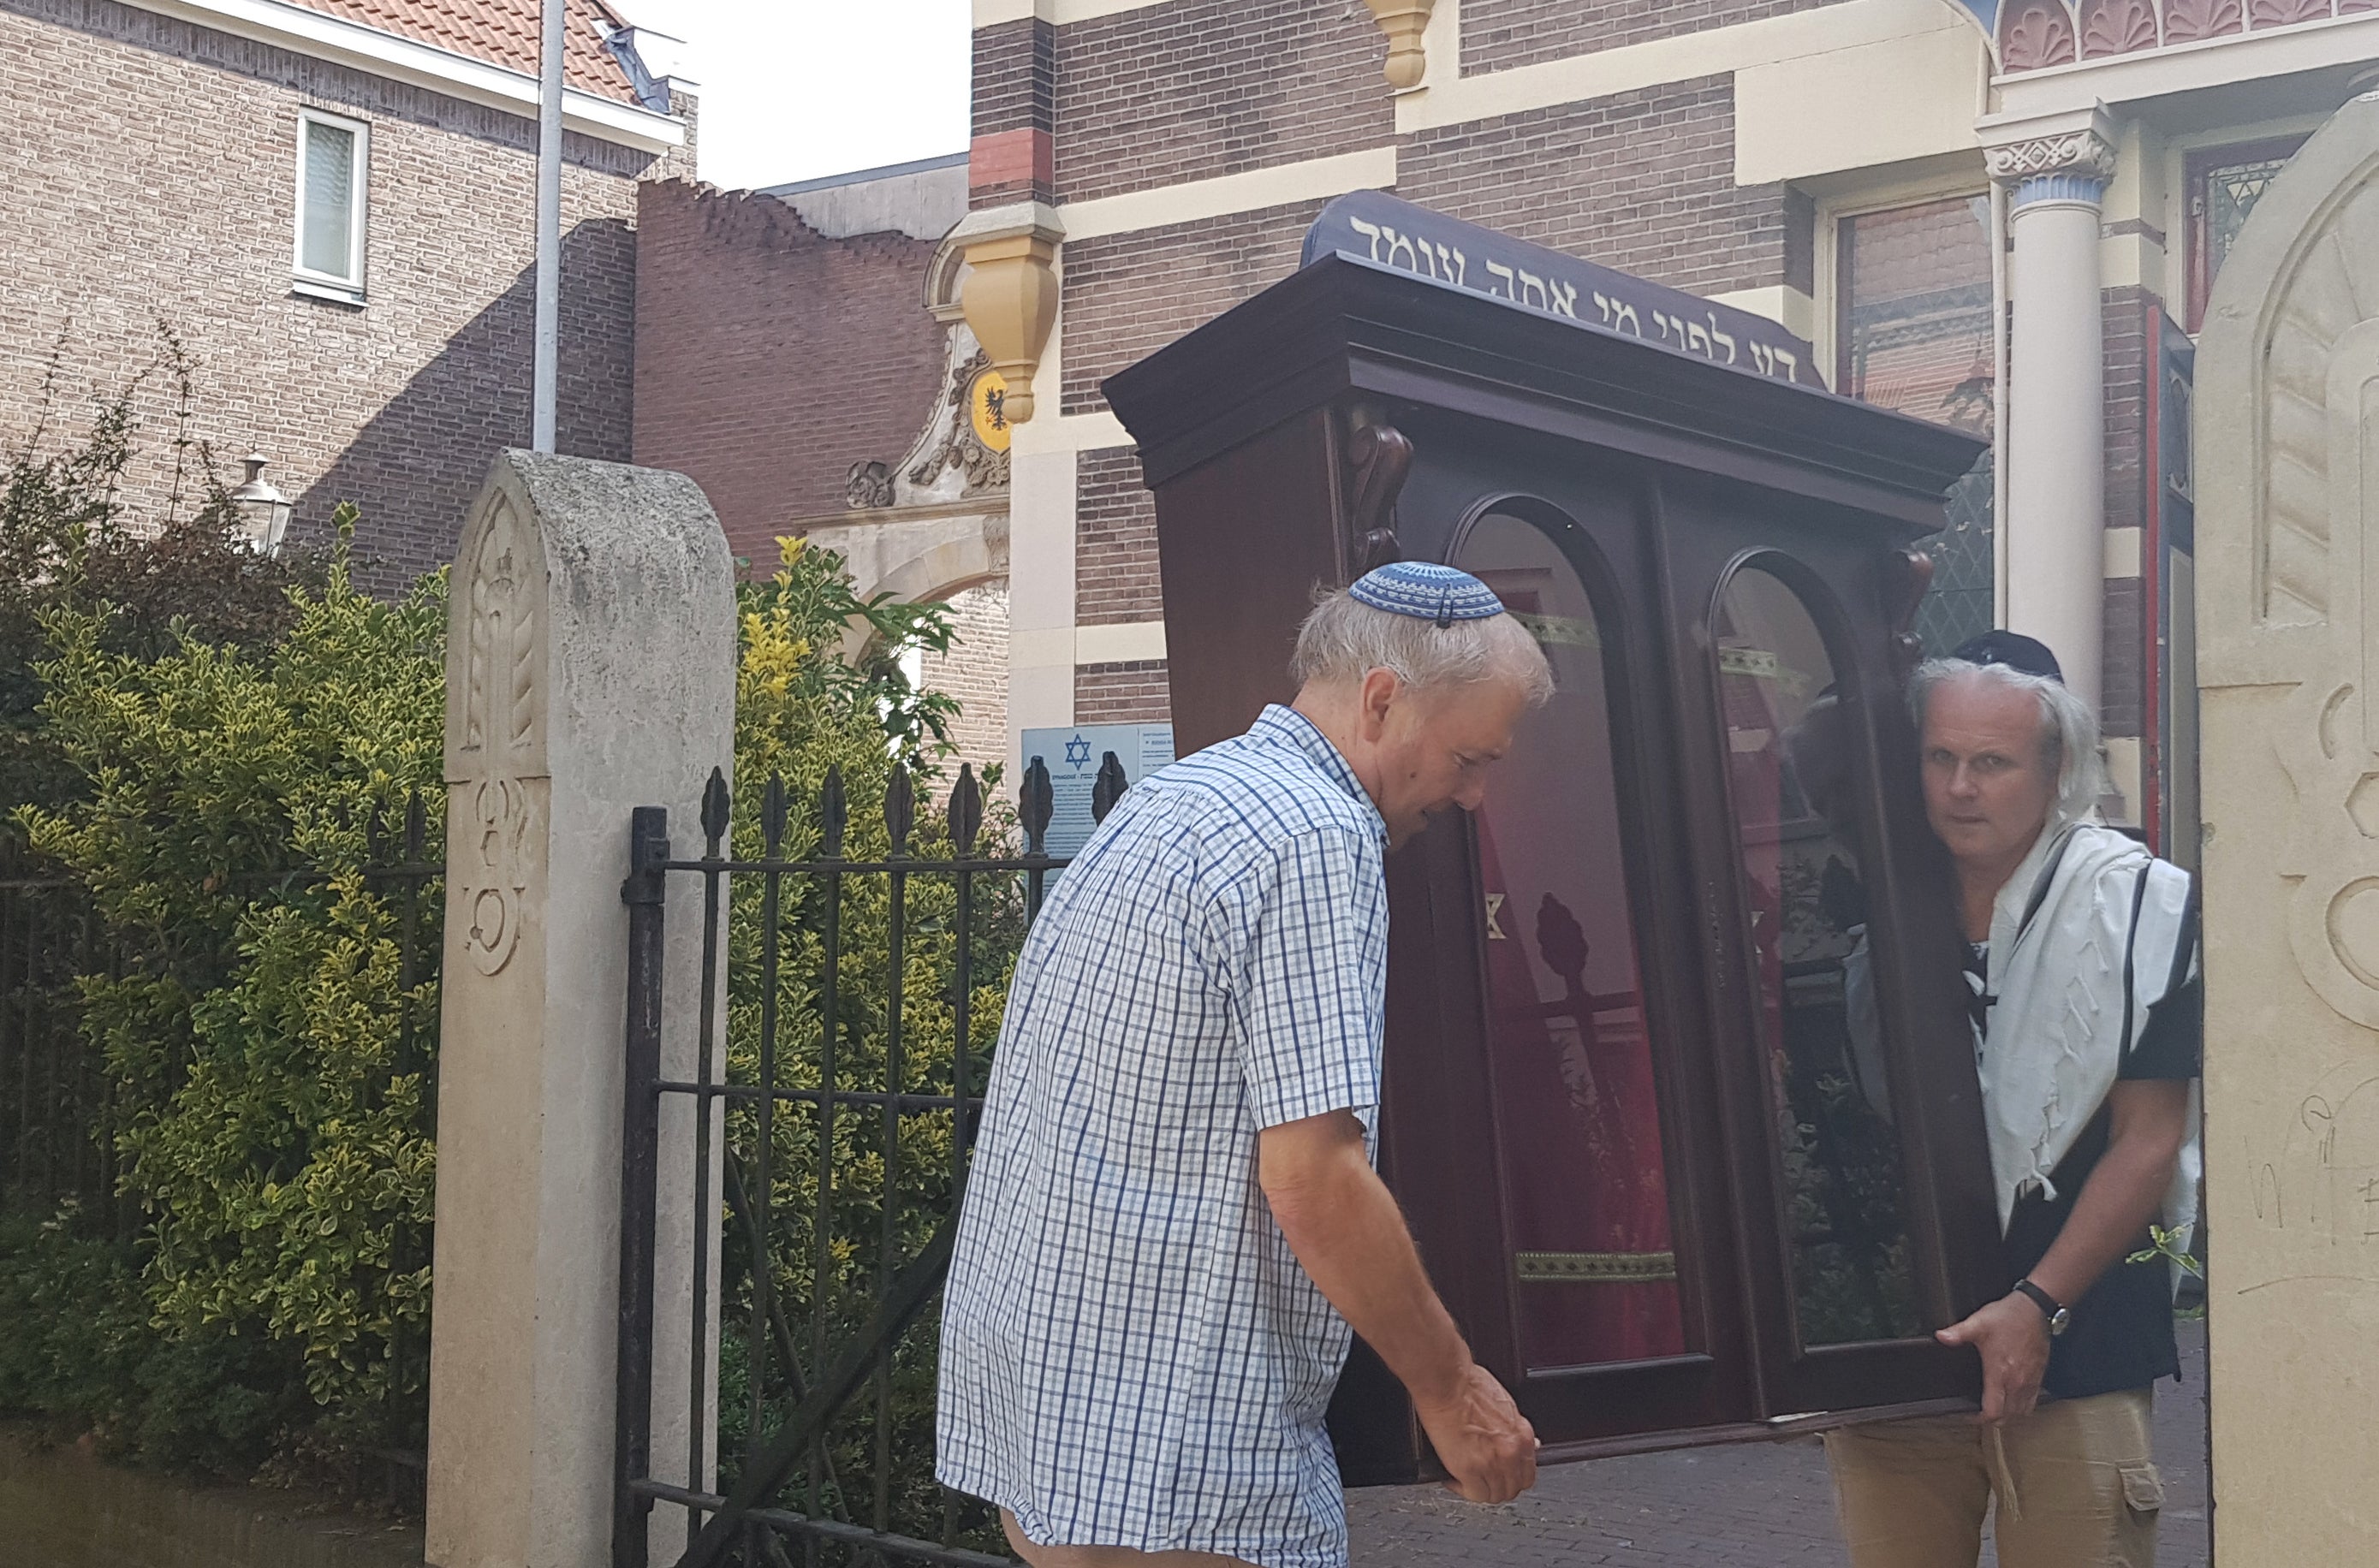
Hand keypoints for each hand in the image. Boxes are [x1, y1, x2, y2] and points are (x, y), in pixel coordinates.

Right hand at [1413, 1362, 1539, 1503]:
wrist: (1447, 1381)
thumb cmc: (1467, 1384)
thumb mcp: (1504, 1404)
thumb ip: (1515, 1429)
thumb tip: (1524, 1442)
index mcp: (1521, 1435)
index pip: (1527, 1473)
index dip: (1512, 1477)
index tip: (1500, 1474)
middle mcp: (1511, 1452)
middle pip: (1512, 1488)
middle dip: (1496, 1486)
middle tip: (1481, 1478)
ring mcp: (1492, 1463)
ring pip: (1494, 1495)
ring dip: (1479, 1489)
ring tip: (1464, 1479)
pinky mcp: (1469, 1469)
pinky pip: (1472, 1494)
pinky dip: (1461, 1489)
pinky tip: (1452, 1477)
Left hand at [1936, 1291, 2050, 1422]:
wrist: (2035, 1309)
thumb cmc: (2008, 1316)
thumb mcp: (1979, 1323)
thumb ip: (1958, 1332)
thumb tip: (1941, 1337)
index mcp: (2000, 1372)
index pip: (1993, 1411)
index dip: (1979, 1419)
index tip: (1968, 1414)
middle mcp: (2018, 1382)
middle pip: (2007, 1417)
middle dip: (1992, 1420)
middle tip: (1979, 1413)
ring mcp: (2031, 1381)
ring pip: (2021, 1412)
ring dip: (2008, 1415)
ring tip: (1994, 1408)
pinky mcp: (2039, 1376)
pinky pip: (2033, 1402)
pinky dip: (2022, 1407)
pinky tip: (2012, 1399)